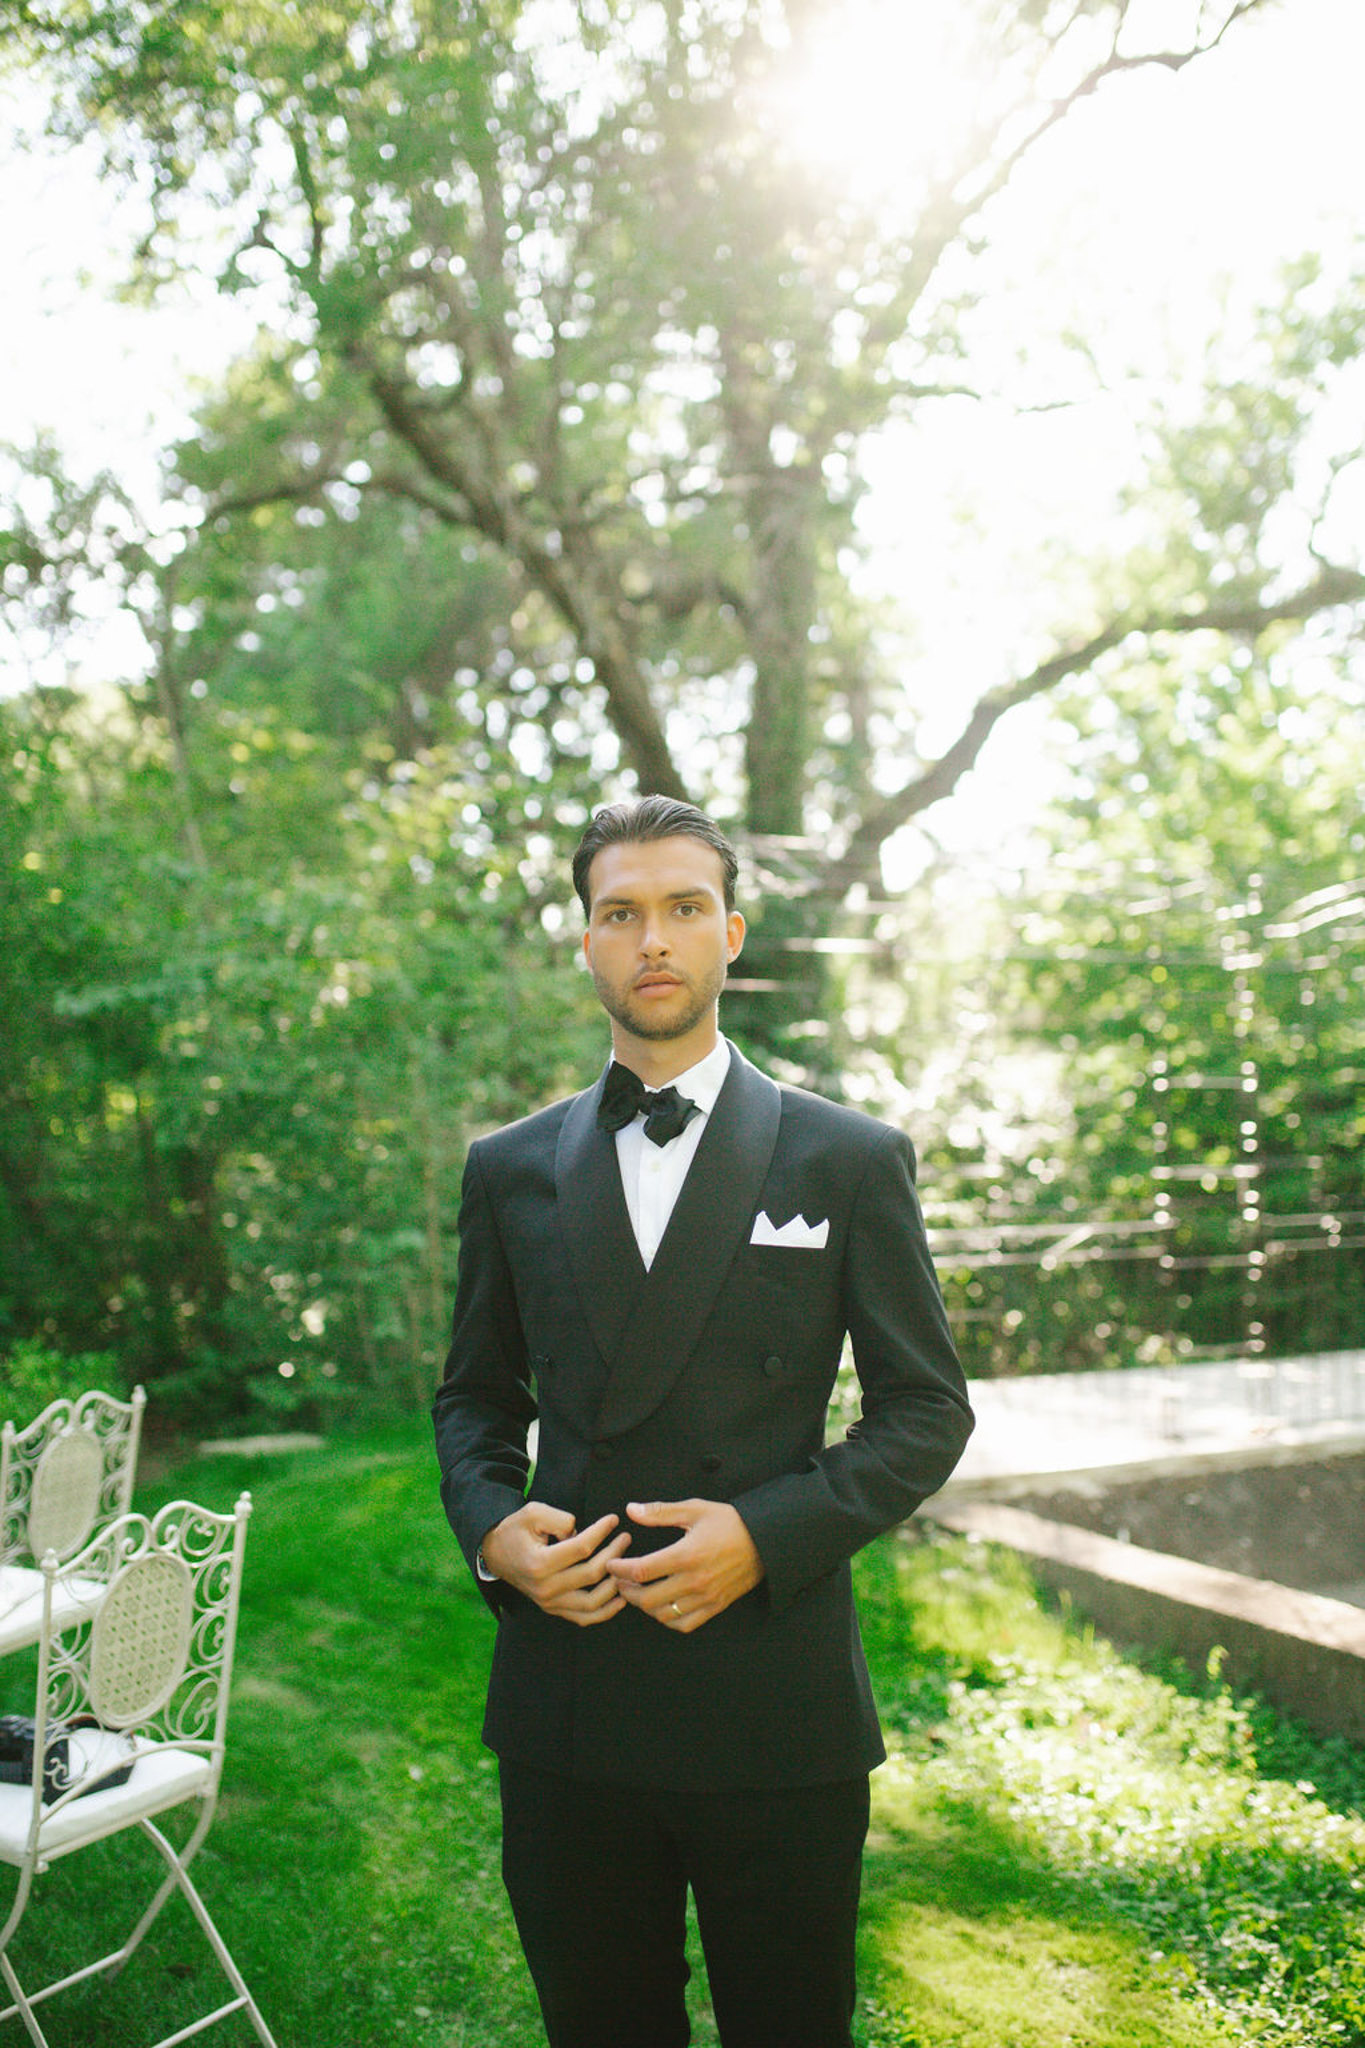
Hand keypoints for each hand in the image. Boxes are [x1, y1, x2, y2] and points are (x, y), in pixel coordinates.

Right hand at [480, 1502, 630, 1626]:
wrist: (496, 1553)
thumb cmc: (516, 1531)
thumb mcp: (533, 1513)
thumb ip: (560, 1519)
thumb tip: (583, 1532)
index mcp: (539, 1563)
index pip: (581, 1548)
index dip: (601, 1532)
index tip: (613, 1520)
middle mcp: (545, 1588)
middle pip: (591, 1573)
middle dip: (614, 1553)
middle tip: (625, 1538)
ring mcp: (549, 1602)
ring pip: (592, 1602)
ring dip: (615, 1584)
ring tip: (626, 1566)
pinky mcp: (554, 1609)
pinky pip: (585, 1617)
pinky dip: (606, 1611)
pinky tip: (621, 1598)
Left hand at [605, 1498, 764, 1633]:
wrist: (765, 1541)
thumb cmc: (730, 1523)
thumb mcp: (695, 1510)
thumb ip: (660, 1512)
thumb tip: (631, 1510)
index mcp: (686, 1555)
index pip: (642, 1570)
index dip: (620, 1570)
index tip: (612, 1564)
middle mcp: (694, 1581)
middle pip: (648, 1598)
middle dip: (627, 1590)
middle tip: (620, 1580)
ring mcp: (705, 1597)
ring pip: (663, 1614)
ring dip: (645, 1606)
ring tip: (638, 1592)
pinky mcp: (715, 1606)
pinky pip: (684, 1624)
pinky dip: (667, 1619)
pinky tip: (662, 1606)